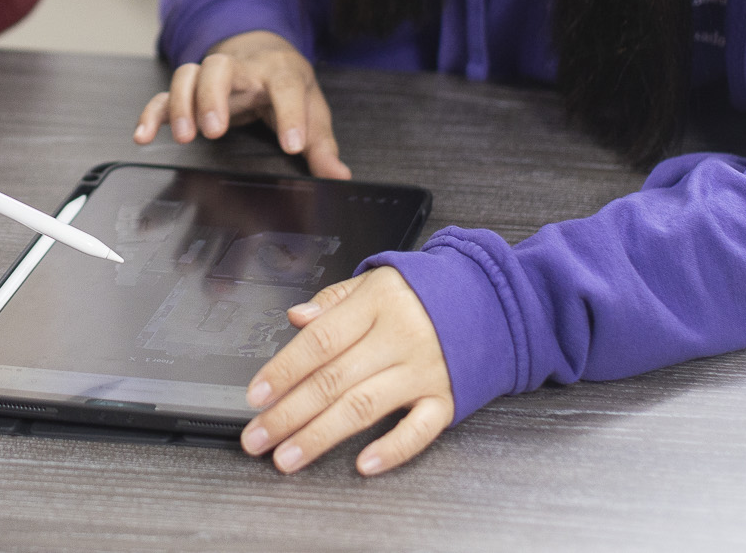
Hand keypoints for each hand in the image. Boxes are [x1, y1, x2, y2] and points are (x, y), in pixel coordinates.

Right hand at [133, 30, 350, 178]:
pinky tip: (143, 135)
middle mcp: (242, 68)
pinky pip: (164, 95)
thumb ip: (321, 143)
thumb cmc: (287, 83)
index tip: (293, 145)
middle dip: (213, 97)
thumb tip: (338, 175)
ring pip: (188, 74)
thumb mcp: (312, 107)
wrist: (264, 51)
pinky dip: (151, 113)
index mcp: (279, 71)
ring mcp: (211, 76)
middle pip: (220, 68)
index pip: (286, 87)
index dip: (291, 115)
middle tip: (215, 131)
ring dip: (181, 104)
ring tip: (184, 136)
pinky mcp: (190, 89)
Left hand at [240, 267, 453, 475]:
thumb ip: (332, 300)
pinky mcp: (447, 398)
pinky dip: (392, 449)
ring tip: (288, 456)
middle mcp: (399, 338)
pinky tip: (363, 464)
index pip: (319, 341)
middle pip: (333, 380)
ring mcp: (424, 371)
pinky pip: (419, 430)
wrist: (488, 301)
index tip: (256, 396)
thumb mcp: (375, 281)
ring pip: (364, 407)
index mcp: (376, 304)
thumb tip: (295, 317)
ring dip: (320, 436)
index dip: (283, 370)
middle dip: (288, 414)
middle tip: (257, 438)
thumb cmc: (424, 294)